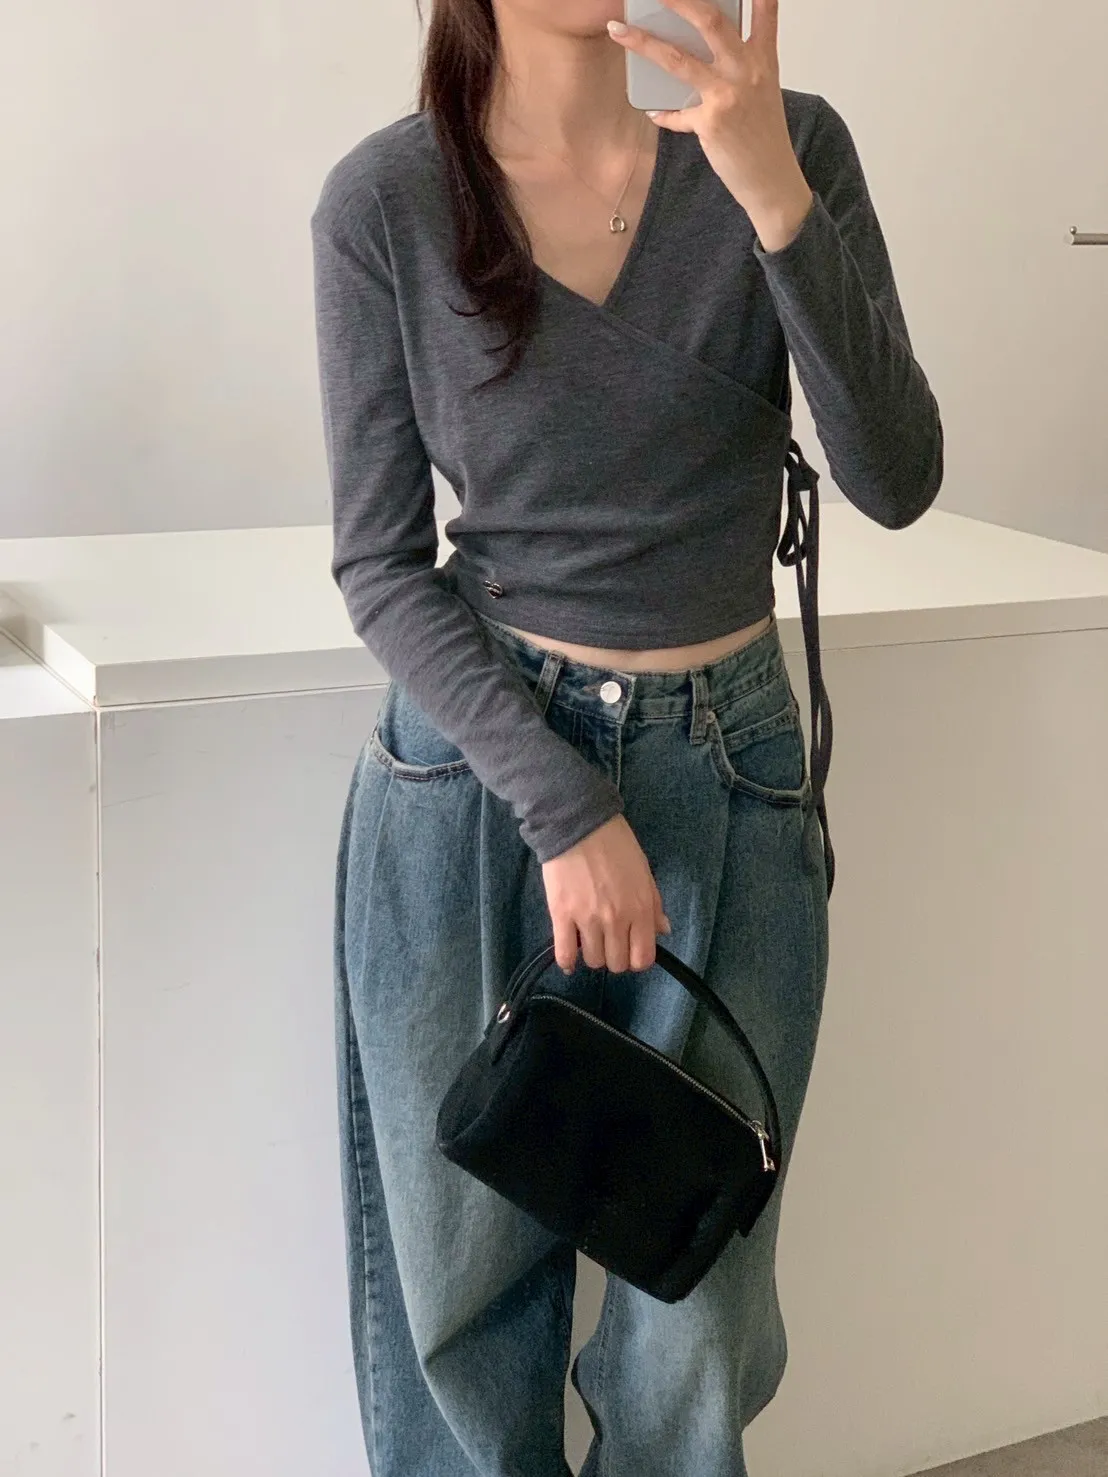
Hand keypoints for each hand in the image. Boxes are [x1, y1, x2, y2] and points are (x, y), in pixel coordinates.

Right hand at [541, 813, 671, 974]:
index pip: (643, 958)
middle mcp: (617, 920)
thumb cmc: (616, 845)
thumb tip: (663, 931)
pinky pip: (564, 953)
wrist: (579, 825)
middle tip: (608, 941)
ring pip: (593, 961)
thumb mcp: (644, 872)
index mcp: (641, 909)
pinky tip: (569, 960)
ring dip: (592, 954)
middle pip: (616, 964)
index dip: (637, 959)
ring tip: (589, 939)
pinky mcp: (562, 915)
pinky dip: (567, 962)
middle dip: (614, 956)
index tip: (630, 949)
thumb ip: (654, 905)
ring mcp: (588, 920)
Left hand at [606, 0, 813, 250]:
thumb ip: (738, 67)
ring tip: (619, 31)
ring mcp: (728, 95)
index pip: (764, 9)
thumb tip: (699, 54)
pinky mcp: (711, 122)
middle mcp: (747, 70)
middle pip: (710, 20)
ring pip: (678, 59)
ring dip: (643, 43)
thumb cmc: (764, 136)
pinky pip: (676, 112)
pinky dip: (664, 113)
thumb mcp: (762, 91)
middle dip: (679, 0)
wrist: (772, 179)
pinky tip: (654, 112)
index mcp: (763, 58)